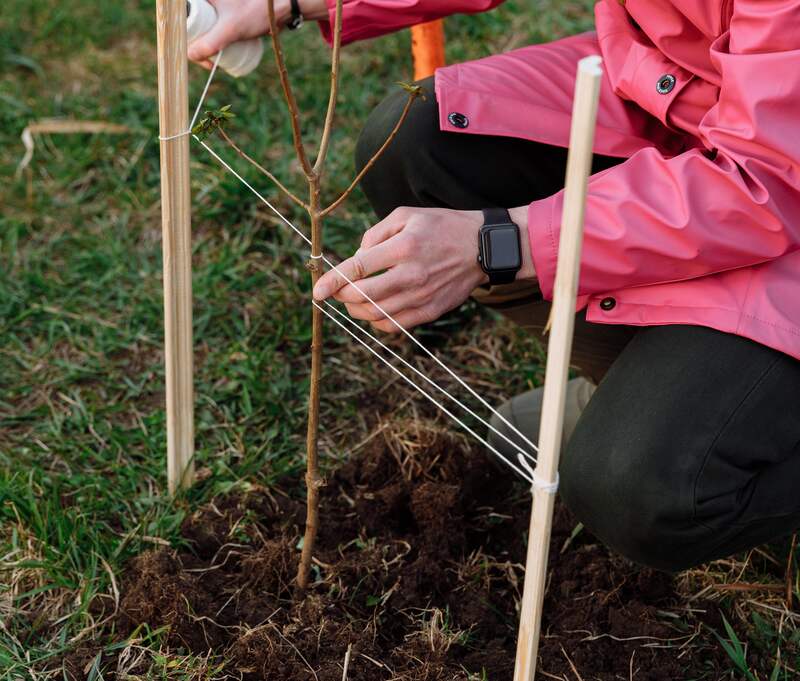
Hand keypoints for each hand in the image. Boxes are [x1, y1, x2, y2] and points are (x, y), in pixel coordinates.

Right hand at [188, 0, 328, 68]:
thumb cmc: (256, 12)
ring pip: (203, 29)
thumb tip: (190, 55)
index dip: (184, 37)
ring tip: (216, 62)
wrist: (281, 8)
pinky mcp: (226, 14)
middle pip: (192, 25)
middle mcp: (207, 0)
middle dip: (196, 46)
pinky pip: (213, 29)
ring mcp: (216, 6)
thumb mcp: (231, 29)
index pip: (184, 16)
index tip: (197, 55)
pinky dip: (213, 42)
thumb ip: (210, 42)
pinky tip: (217, 55)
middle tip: (211, 63)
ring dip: (205, 46)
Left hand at [313, 207, 496, 332]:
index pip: (358, 268)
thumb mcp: (407, 215)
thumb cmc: (441, 227)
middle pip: (363, 296)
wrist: (482, 248)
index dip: (333, 281)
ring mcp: (421, 296)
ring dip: (356, 310)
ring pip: (375, 314)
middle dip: (341, 296)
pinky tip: (374, 310)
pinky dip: (376, 321)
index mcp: (404, 247)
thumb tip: (356, 257)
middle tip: (335, 291)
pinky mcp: (430, 311)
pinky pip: (394, 325)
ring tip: (353, 300)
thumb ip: (375, 233)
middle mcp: (412, 274)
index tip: (317, 291)